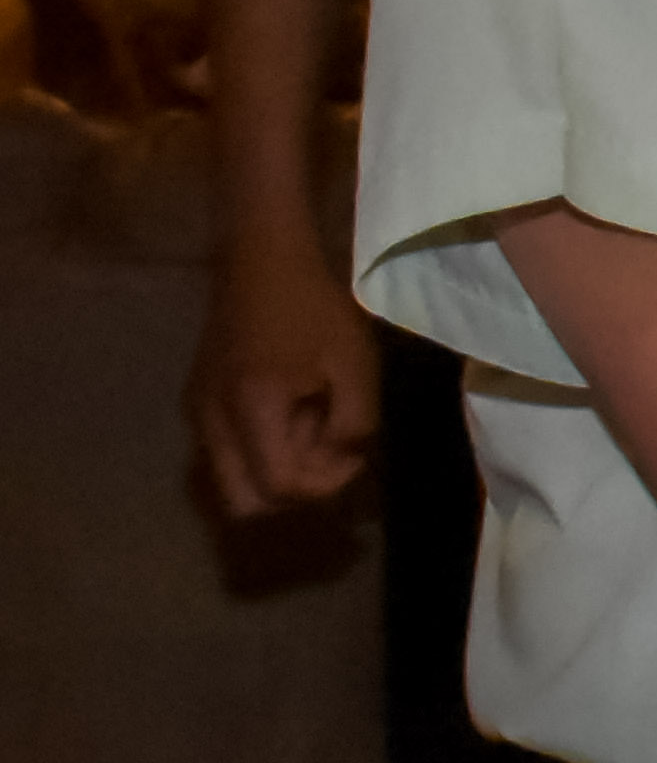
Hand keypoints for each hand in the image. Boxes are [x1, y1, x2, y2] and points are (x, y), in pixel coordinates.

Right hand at [190, 236, 385, 519]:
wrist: (260, 259)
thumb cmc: (314, 306)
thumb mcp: (354, 363)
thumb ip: (354, 423)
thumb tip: (341, 463)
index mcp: (250, 409)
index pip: (279, 487)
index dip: (326, 483)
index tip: (353, 450)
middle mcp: (210, 421)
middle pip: (245, 503)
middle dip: (293, 491)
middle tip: (329, 452)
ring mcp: (197, 413)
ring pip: (231, 482)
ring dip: (274, 474)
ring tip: (312, 428)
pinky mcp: (197, 402)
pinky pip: (226, 454)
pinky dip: (258, 453)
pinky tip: (292, 415)